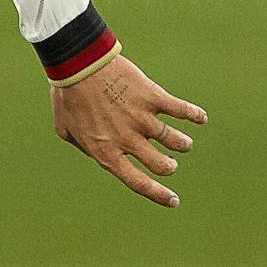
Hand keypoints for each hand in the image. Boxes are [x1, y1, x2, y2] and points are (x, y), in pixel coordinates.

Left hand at [52, 54, 205, 207]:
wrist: (78, 66)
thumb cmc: (67, 97)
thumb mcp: (65, 130)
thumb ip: (85, 146)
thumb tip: (99, 154)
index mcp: (105, 152)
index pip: (137, 182)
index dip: (158, 194)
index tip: (174, 200)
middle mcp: (127, 140)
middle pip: (161, 164)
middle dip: (169, 166)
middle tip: (170, 162)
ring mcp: (142, 119)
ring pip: (176, 141)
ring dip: (182, 145)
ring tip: (183, 144)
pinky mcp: (153, 98)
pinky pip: (182, 110)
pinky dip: (195, 116)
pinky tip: (201, 118)